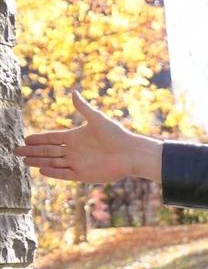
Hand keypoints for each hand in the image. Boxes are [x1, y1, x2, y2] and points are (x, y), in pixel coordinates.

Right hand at [15, 86, 146, 182]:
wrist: (130, 153)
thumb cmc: (116, 134)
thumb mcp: (97, 119)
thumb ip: (83, 108)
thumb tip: (73, 92)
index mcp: (74, 137)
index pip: (52, 138)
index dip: (39, 139)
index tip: (26, 138)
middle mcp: (73, 151)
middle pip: (48, 151)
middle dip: (32, 151)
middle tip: (17, 151)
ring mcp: (77, 163)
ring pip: (53, 162)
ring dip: (39, 162)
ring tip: (24, 162)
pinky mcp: (83, 175)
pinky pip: (64, 174)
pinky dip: (53, 172)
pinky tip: (41, 170)